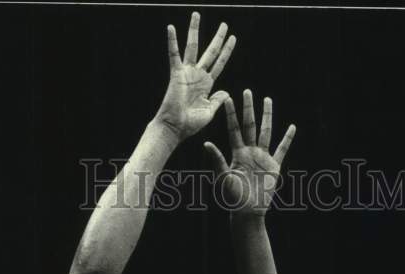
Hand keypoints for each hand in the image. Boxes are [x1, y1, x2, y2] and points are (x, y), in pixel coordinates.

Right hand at [155, 12, 235, 141]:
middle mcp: (197, 76)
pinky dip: (172, 41)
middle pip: (210, 52)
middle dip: (218, 38)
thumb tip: (226, 92)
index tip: (233, 38)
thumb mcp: (209, 112)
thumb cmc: (190, 124)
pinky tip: (171, 28)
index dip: (227, 51)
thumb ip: (218, 100)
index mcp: (206, 85)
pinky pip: (174, 55)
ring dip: (194, 30)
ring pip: (193, 47)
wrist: (175, 128)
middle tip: (225, 24)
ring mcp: (187, 73)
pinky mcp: (176, 74)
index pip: (219, 63)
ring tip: (197, 14)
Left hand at [204, 90, 295, 215]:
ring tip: (267, 100)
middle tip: (248, 91)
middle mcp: (249, 152)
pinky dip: (287, 138)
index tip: (228, 98)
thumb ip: (217, 160)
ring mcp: (262, 157)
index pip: (233, 129)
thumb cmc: (233, 198)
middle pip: (250, 125)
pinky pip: (282, 149)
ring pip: (266, 132)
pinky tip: (292, 127)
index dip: (231, 114)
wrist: (248, 212)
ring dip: (267, 116)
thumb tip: (206, 143)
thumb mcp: (223, 178)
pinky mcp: (274, 166)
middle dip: (249, 109)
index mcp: (237, 153)